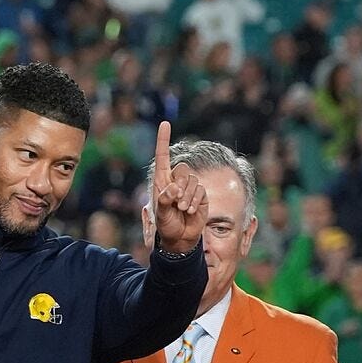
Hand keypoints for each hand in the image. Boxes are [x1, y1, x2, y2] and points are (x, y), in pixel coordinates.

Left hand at [151, 121, 206, 253]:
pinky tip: (190, 211)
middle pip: (183, 169)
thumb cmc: (166, 225)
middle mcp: (176, 181)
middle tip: (176, 202)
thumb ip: (164, 201)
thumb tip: (174, 189)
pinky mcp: (200, 196)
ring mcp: (189, 188)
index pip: (163, 156)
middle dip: (181, 185)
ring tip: (182, 210)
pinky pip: (200, 191)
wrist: (180, 238)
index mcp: (162, 181)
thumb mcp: (161, 215)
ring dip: (188, 197)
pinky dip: (195, 201)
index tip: (165, 124)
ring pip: (193, 181)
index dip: (163, 140)